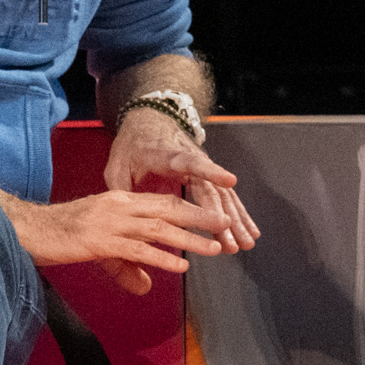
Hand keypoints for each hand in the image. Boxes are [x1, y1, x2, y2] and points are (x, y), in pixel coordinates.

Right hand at [10, 189, 241, 295]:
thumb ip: (125, 266)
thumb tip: (146, 286)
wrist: (28, 230)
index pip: (160, 201)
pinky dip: (161, 258)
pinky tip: (179, 266)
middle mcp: (117, 206)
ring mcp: (109, 222)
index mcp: (117, 199)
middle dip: (198, 217)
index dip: (189, 208)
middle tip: (225, 223)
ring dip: (188, 239)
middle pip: (166, 209)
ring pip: (157, 228)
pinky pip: (136, 249)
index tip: (212, 214)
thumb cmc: (59, 234)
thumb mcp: (98, 246)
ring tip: (213, 248)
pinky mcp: (99, 241)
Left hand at [106, 108, 260, 261]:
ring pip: (222, 195)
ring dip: (236, 220)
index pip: (189, 161)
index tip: (229, 180)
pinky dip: (237, 215)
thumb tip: (122, 218)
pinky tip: (249, 232)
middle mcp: (190, 160)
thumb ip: (120, 189)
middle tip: (232, 242)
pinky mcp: (208, 176)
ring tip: (246, 243)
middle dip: (223, 216)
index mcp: (164, 155)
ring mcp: (203, 168)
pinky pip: (224, 198)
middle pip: (210, 189)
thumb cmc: (131, 146)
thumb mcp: (116, 164)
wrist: (149, 121)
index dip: (209, 171)